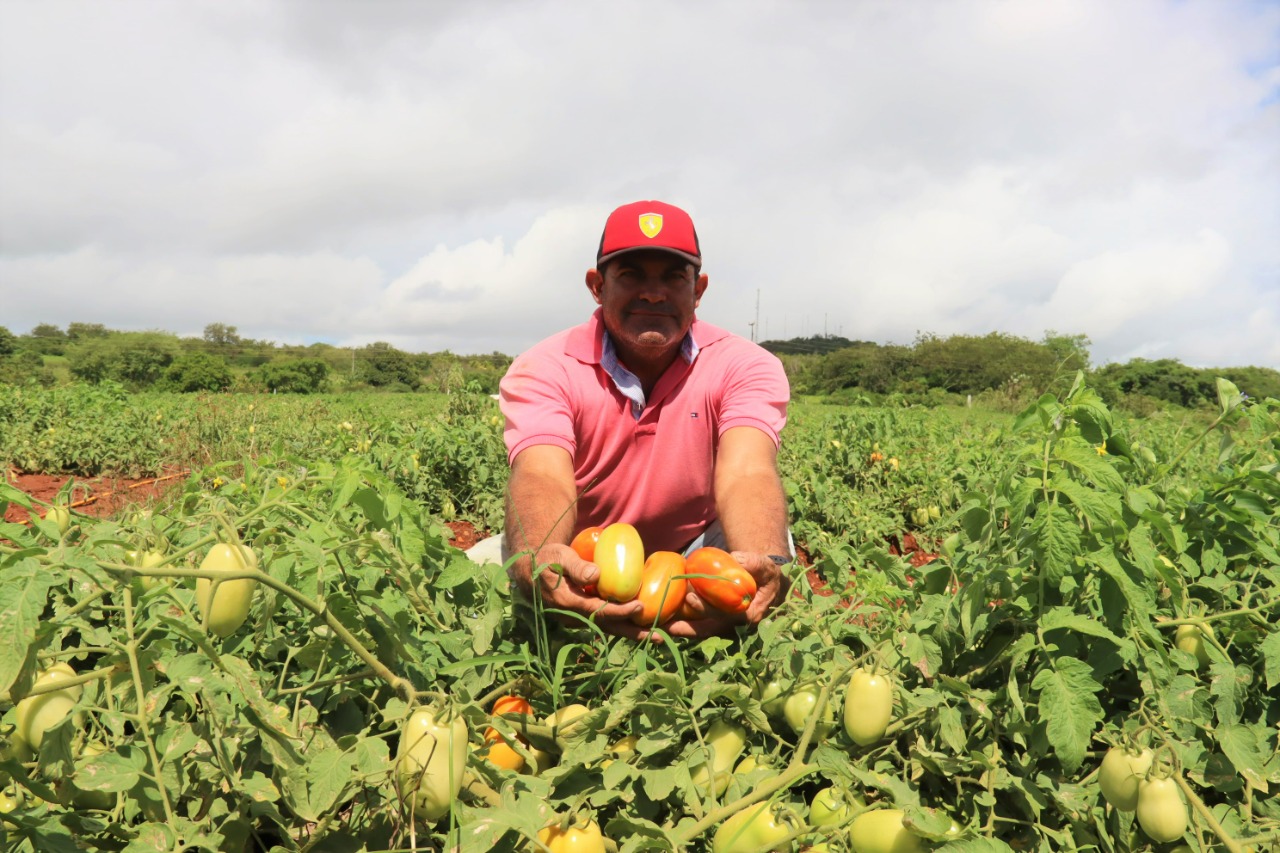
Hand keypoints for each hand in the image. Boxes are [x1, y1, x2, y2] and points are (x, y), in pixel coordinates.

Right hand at [517, 543, 648, 639]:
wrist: (530, 573)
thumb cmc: (546, 560)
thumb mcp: (558, 557)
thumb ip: (576, 566)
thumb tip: (596, 574)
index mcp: (569, 603)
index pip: (598, 610)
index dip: (619, 610)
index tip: (639, 606)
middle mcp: (575, 617)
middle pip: (609, 627)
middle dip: (635, 633)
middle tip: (661, 637)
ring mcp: (580, 619)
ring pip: (610, 628)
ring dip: (634, 633)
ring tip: (659, 637)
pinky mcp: (584, 617)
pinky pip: (607, 624)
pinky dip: (625, 626)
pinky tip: (643, 627)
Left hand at [658, 550, 788, 638]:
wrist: (768, 587)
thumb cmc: (767, 576)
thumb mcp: (766, 567)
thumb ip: (754, 563)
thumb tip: (736, 558)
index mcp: (750, 615)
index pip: (726, 616)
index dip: (707, 609)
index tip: (690, 598)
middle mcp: (736, 626)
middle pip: (708, 630)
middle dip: (686, 628)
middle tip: (665, 622)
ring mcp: (726, 628)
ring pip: (701, 632)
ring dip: (681, 631)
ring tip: (659, 627)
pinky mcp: (718, 624)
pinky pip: (699, 627)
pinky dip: (684, 625)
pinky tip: (666, 621)